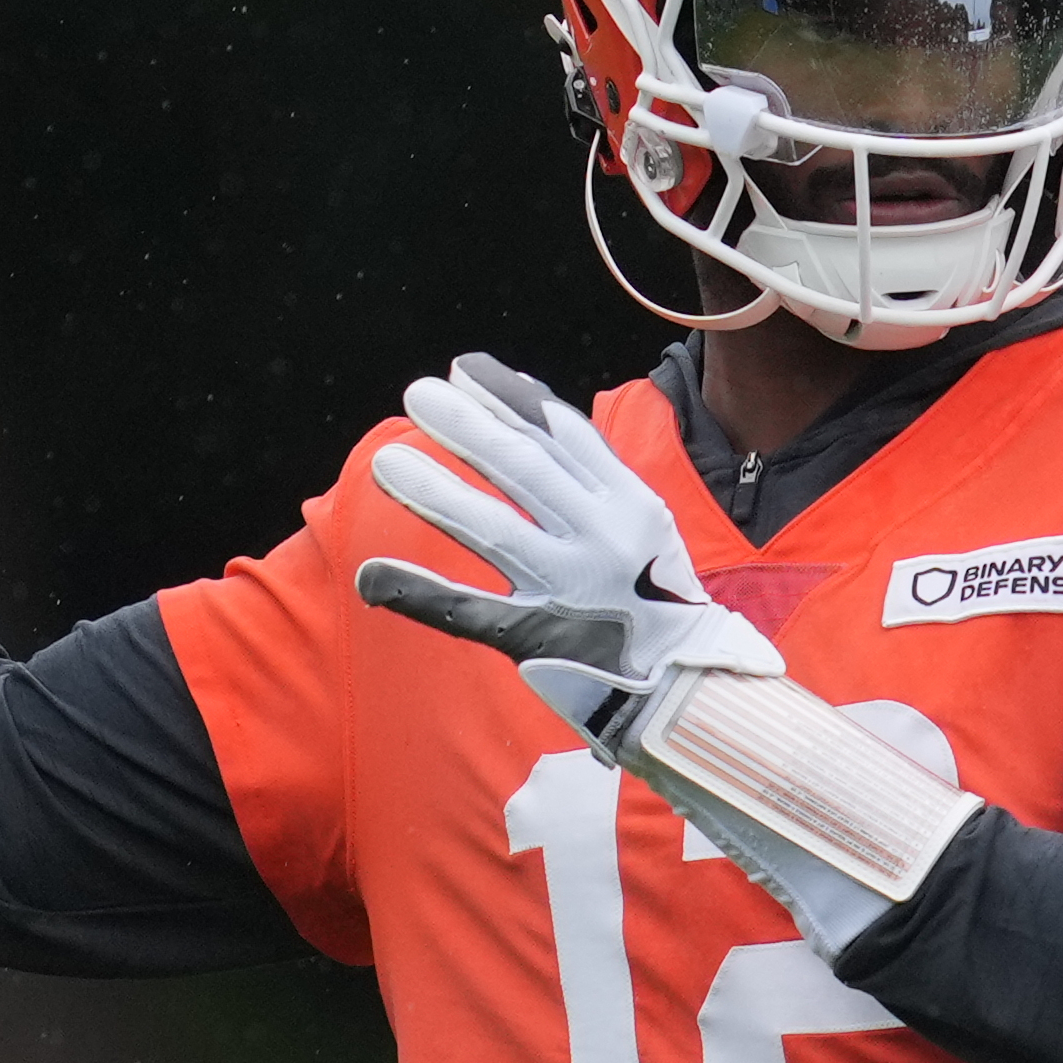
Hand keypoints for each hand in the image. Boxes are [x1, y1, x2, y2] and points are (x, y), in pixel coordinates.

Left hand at [357, 353, 781, 750]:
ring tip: (387, 462)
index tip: (465, 371)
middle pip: (524, 468)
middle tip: (418, 394)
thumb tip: (530, 409)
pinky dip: (418, 593)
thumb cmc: (658, 601)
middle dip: (466, 426)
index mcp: (632, 504)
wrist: (691, 692)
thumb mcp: (646, 527)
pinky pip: (469, 612)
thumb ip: (593, 478)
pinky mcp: (541, 639)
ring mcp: (572, 589)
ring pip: (494, 528)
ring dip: (435, 492)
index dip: (509, 398)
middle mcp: (605, 538)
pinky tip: (372, 576)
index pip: (562, 434)